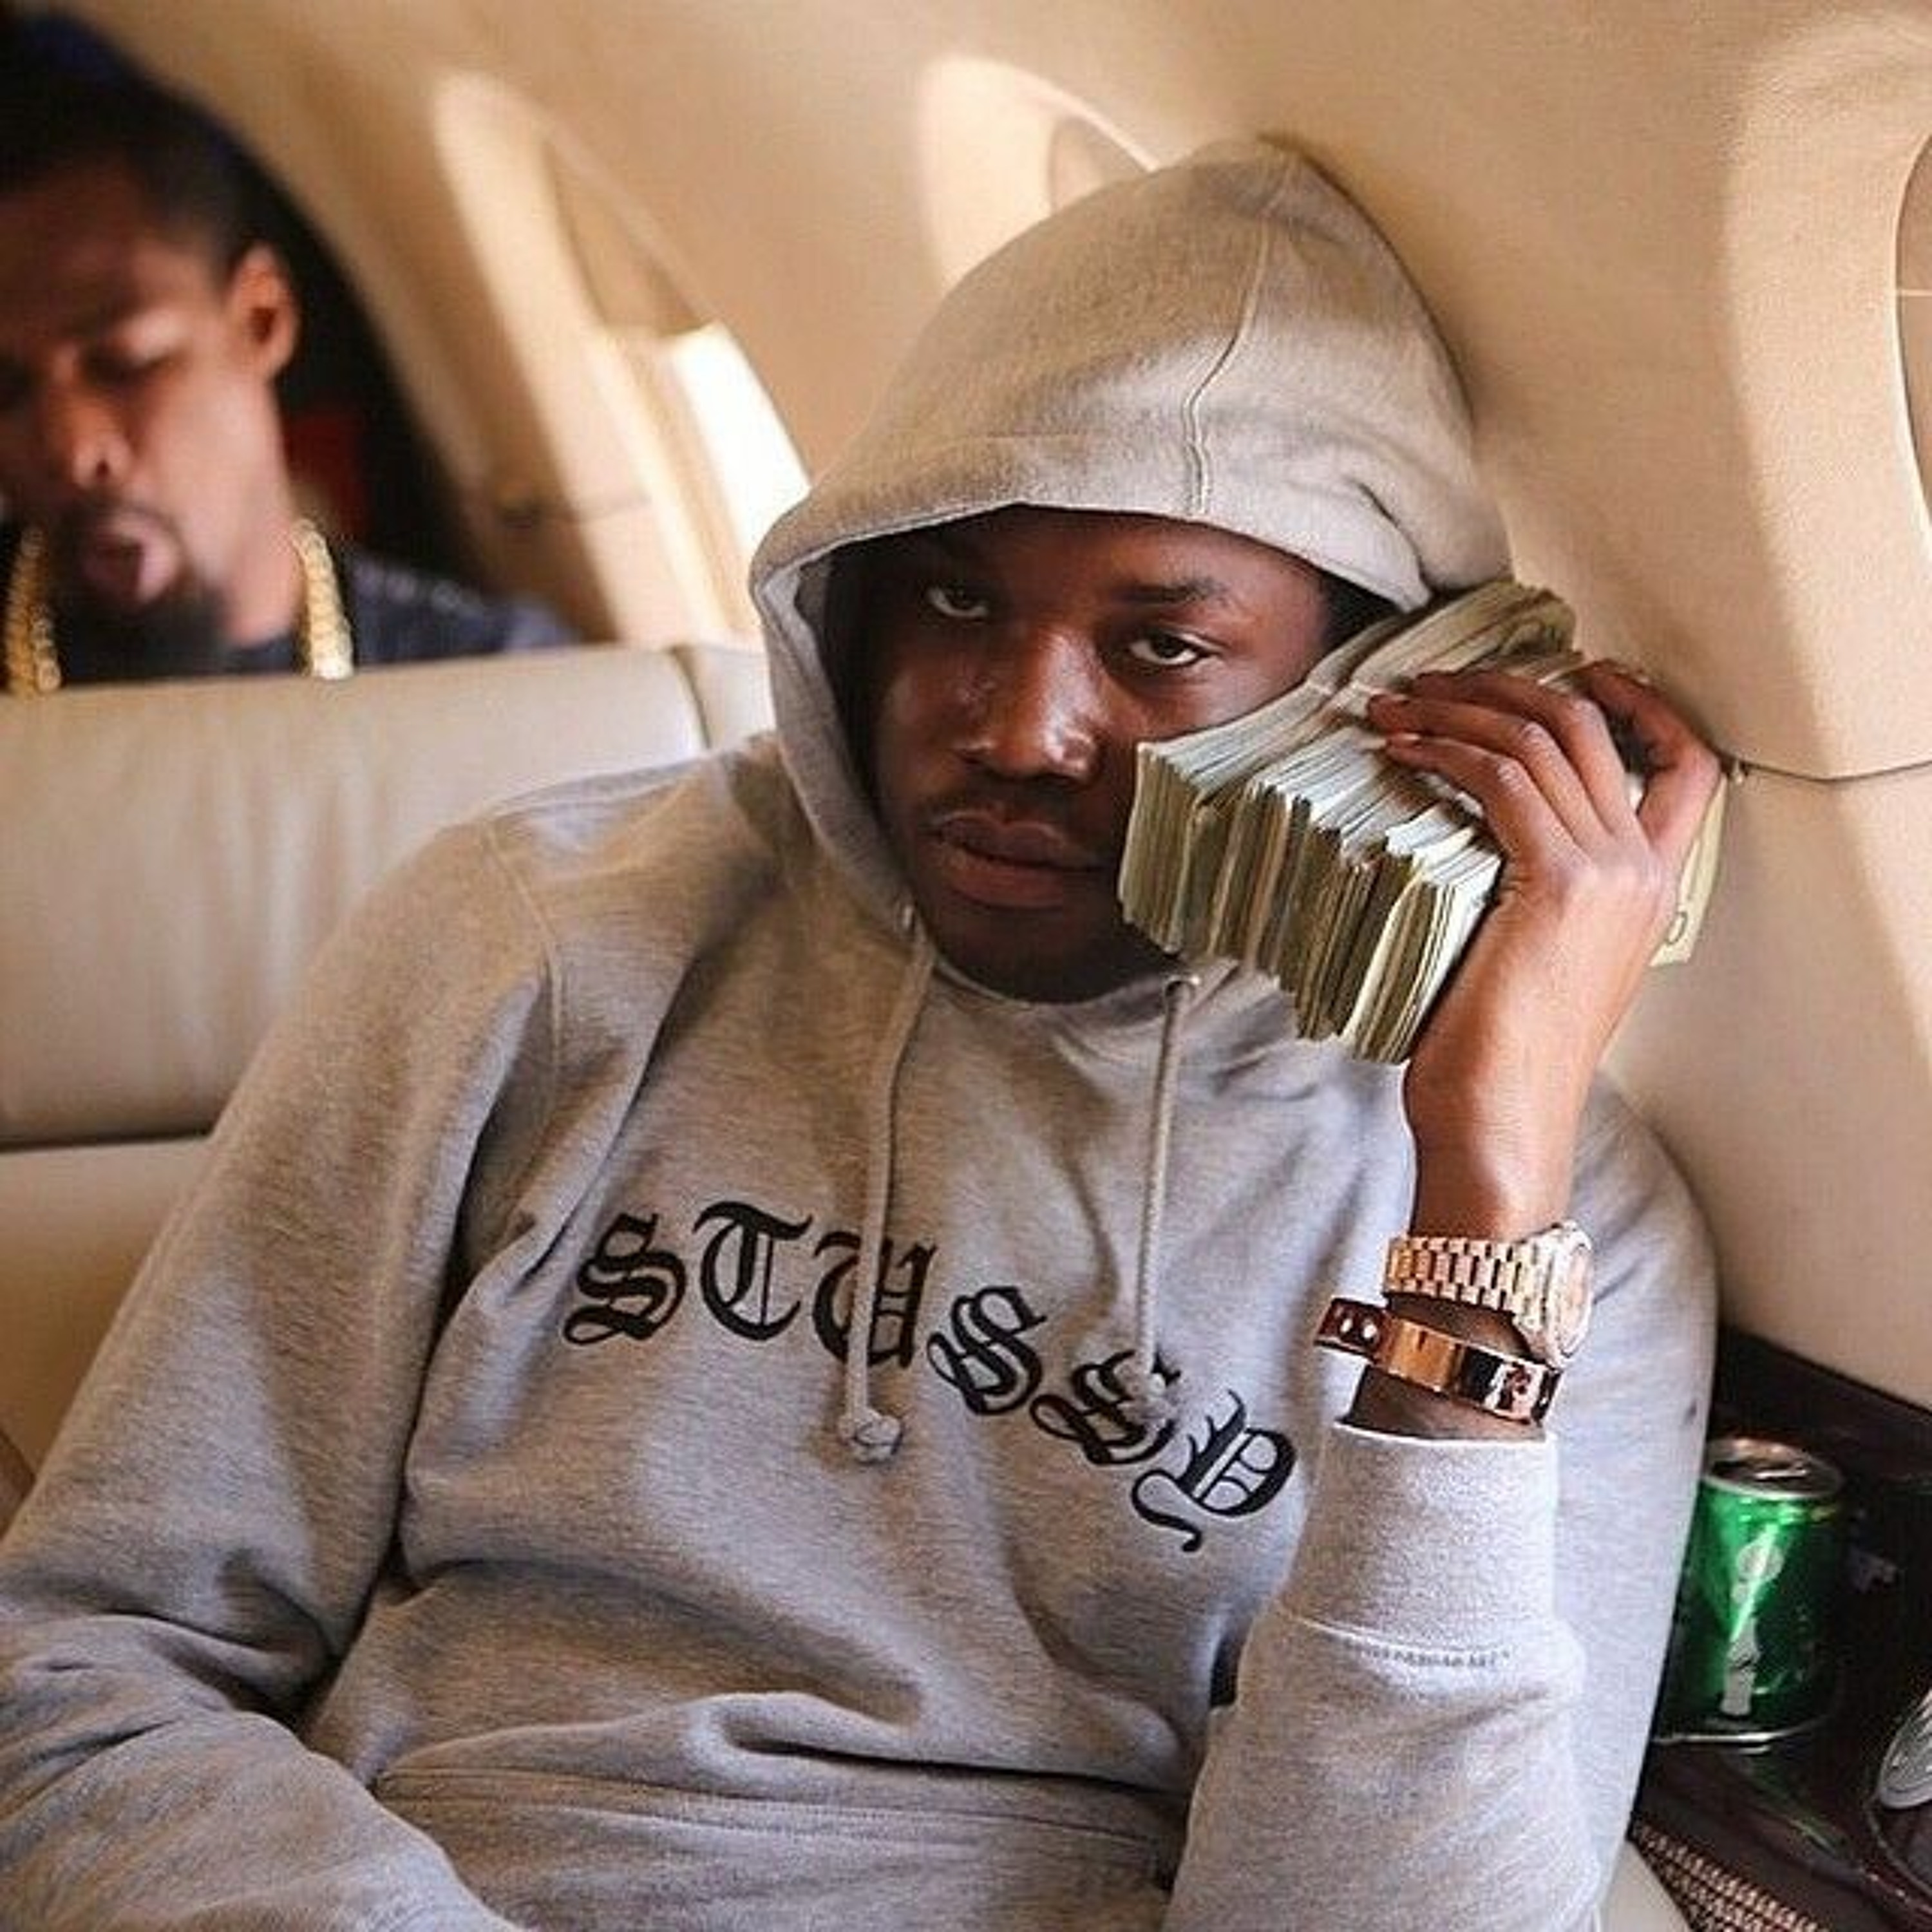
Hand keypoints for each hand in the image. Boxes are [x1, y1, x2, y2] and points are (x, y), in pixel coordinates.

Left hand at [1364, 662, 1721, 1240]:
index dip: (1637, 701)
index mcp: (1653, 888)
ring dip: (1457, 708)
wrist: (1502, 1123)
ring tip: (1392, 706)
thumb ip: (1538, 892)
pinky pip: (1500, 777)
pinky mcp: (1556, 882)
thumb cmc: (1498, 1057)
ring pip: (1539, 739)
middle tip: (1432, 680)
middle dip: (1506, 686)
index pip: (1684, 763)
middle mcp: (1642, 870)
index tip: (1571, 670)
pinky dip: (1444, 749)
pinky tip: (1398, 748)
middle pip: (1591, 727)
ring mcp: (1606, 872)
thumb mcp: (1537, 958)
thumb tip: (1474, 834)